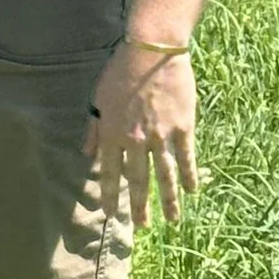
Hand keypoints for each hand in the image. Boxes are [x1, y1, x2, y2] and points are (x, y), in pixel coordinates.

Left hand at [87, 41, 198, 227]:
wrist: (151, 51)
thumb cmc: (120, 71)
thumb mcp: (98, 99)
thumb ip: (93, 128)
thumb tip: (86, 153)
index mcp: (112, 133)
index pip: (110, 173)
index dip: (111, 195)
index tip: (111, 214)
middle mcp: (135, 140)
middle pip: (138, 180)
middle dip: (140, 206)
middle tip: (143, 227)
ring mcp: (161, 136)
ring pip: (164, 175)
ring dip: (168, 201)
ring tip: (173, 220)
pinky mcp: (183, 127)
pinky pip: (186, 157)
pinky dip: (190, 175)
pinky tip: (193, 191)